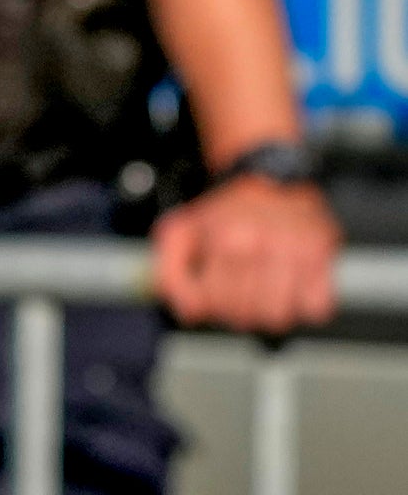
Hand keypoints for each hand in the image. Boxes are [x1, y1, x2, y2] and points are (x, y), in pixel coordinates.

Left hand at [155, 166, 344, 334]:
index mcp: (227, 241)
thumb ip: (171, 275)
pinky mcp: (322, 254)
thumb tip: (191, 314)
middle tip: (240, 294)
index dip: (211, 307)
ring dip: (269, 314)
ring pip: (280, 317)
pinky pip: (317, 307)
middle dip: (238, 312)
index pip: (214, 305)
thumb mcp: (180, 232)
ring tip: (265, 295)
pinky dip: (305, 307)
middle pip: (246, 315)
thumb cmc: (223, 211)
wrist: (270, 177)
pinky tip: (292, 291)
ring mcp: (296, 250)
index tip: (215, 293)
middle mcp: (262, 245)